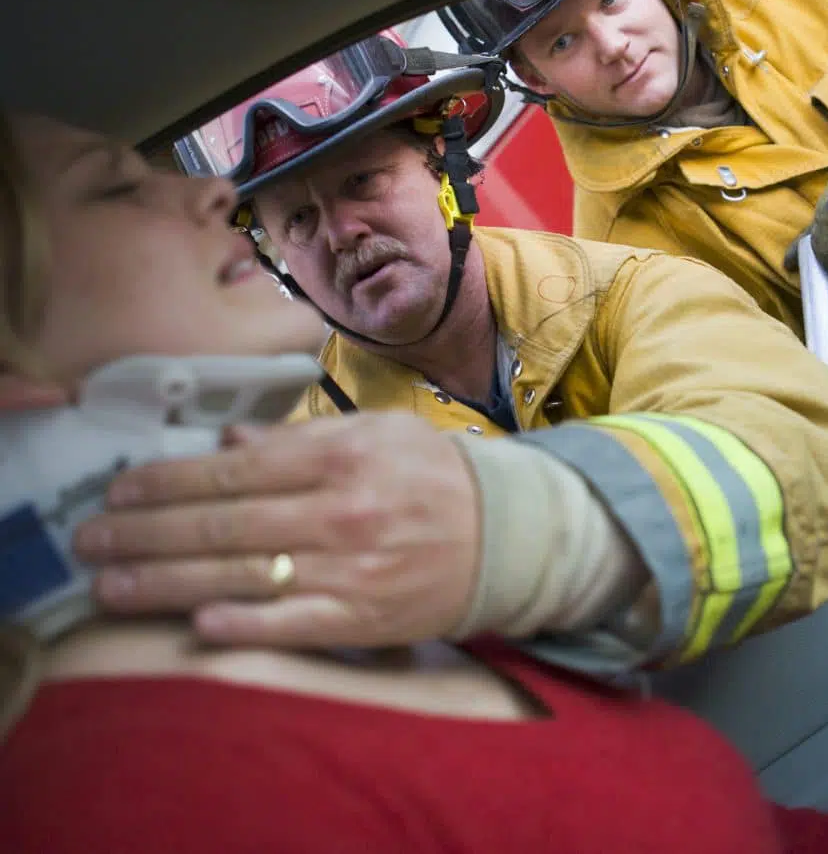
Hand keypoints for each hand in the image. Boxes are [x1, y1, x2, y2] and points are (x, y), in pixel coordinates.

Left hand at [74, 413, 482, 648]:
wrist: (504, 534)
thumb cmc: (433, 475)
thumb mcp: (377, 433)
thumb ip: (301, 437)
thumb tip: (231, 444)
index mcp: (339, 459)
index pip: (234, 472)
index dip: (168, 481)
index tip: (119, 488)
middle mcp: (339, 512)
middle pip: (223, 524)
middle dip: (146, 533)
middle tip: (91, 541)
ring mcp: (350, 568)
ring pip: (244, 574)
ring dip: (168, 582)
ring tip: (112, 586)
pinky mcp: (364, 616)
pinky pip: (295, 623)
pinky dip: (246, 624)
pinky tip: (197, 623)